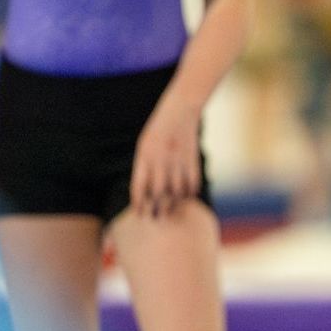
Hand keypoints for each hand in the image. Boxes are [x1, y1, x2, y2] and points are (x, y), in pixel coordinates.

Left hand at [130, 99, 200, 217]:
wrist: (179, 111)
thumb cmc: (157, 132)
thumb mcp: (145, 147)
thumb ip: (145, 169)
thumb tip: (147, 194)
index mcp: (144, 155)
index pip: (139, 185)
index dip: (139, 202)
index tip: (139, 214)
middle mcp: (161, 159)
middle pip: (159, 192)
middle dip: (157, 208)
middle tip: (156, 219)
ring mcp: (178, 160)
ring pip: (177, 190)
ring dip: (174, 203)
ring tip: (170, 212)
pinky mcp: (192, 159)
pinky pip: (192, 182)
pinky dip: (190, 192)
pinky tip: (187, 197)